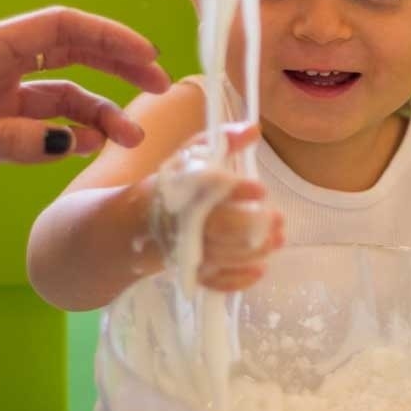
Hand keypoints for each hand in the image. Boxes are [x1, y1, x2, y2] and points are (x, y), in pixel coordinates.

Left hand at [0, 6, 169, 170]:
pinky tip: (90, 145)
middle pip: (70, 52)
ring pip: (60, 96)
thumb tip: (73, 142)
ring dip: (99, 114)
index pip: (61, 27)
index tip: (149, 56)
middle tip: (161, 86)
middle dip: (119, 67)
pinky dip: (67, 135)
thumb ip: (14, 139)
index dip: (109, 36)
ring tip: (131, 137)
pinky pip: (38, 125)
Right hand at [155, 122, 283, 292]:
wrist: (133, 225)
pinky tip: (259, 271)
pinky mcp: (190, 273)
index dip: (237, 190)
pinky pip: (212, 281)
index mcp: (182, 189)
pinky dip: (236, 280)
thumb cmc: (173, 186)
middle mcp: (182, 221)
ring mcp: (185, 251)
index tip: (261, 190)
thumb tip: (255, 129)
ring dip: (254, 251)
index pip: (209, 188)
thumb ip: (222, 140)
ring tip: (278, 239)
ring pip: (222, 255)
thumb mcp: (191, 156)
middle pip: (219, 228)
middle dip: (252, 225)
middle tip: (278, 219)